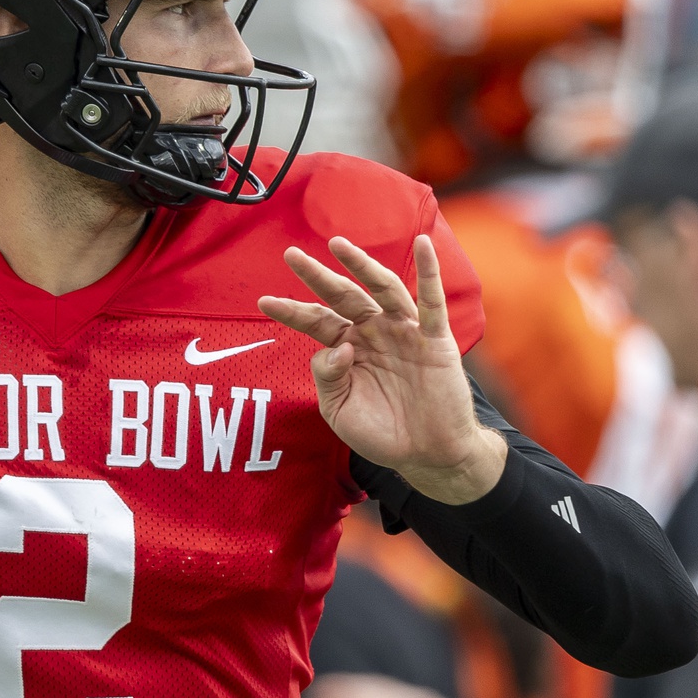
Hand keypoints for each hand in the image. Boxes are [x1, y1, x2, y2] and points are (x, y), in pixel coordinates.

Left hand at [260, 234, 506, 504]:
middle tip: (290, 255)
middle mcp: (374, 332)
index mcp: (348, 348)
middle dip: (317, 276)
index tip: (263, 302)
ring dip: (362, 265)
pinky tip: (422, 244)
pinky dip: (429, 270)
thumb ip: (328, 378)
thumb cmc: (382, 433)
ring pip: (381, 289)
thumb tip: (338, 346)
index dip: (291, 311)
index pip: (316, 321)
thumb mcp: (340, 410)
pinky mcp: (434, 338)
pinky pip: (431, 300)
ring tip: (338, 245)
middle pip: (343, 296)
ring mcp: (404, 331)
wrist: (427, 454)